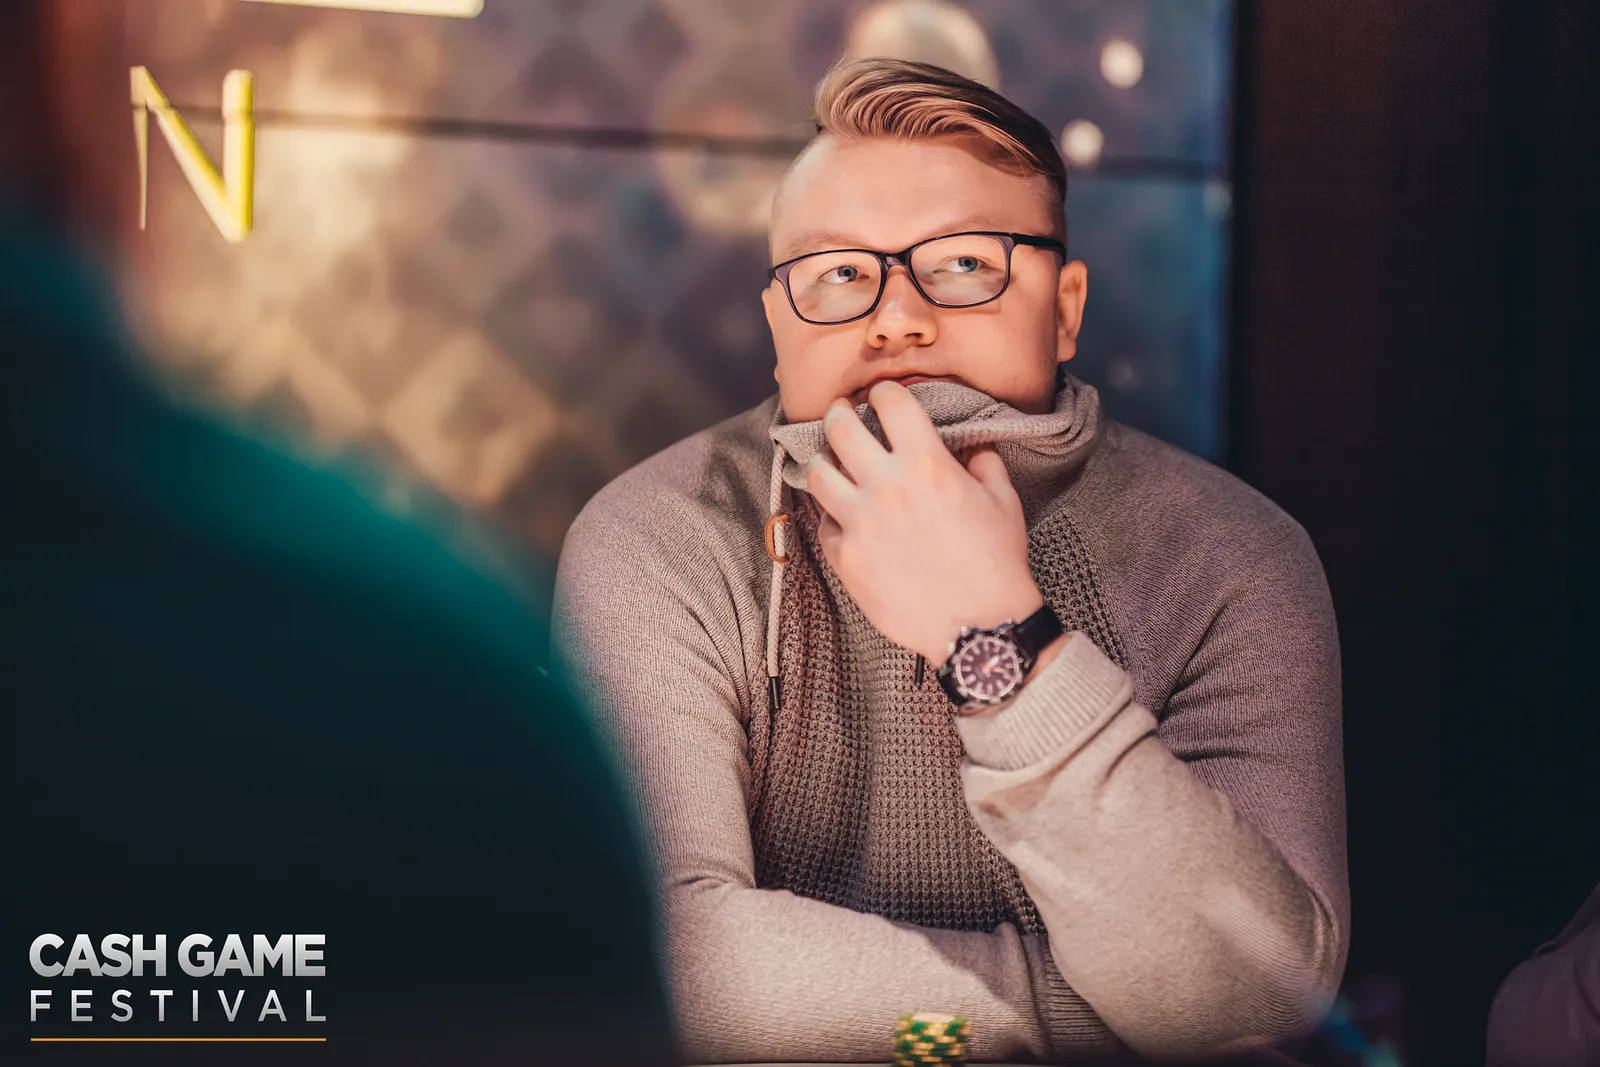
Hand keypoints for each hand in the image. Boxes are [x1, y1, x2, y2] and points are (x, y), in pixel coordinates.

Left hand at [805, 380, 1044, 663]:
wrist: (978, 626)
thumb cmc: (996, 563)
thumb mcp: (1002, 502)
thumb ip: (984, 463)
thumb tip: (972, 446)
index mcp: (927, 464)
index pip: (890, 403)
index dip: (883, 393)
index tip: (881, 396)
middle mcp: (887, 486)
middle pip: (840, 428)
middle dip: (839, 413)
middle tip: (841, 413)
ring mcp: (861, 523)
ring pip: (817, 473)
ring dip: (825, 461)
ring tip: (831, 462)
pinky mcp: (846, 558)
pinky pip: (825, 524)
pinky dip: (833, 517)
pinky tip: (846, 517)